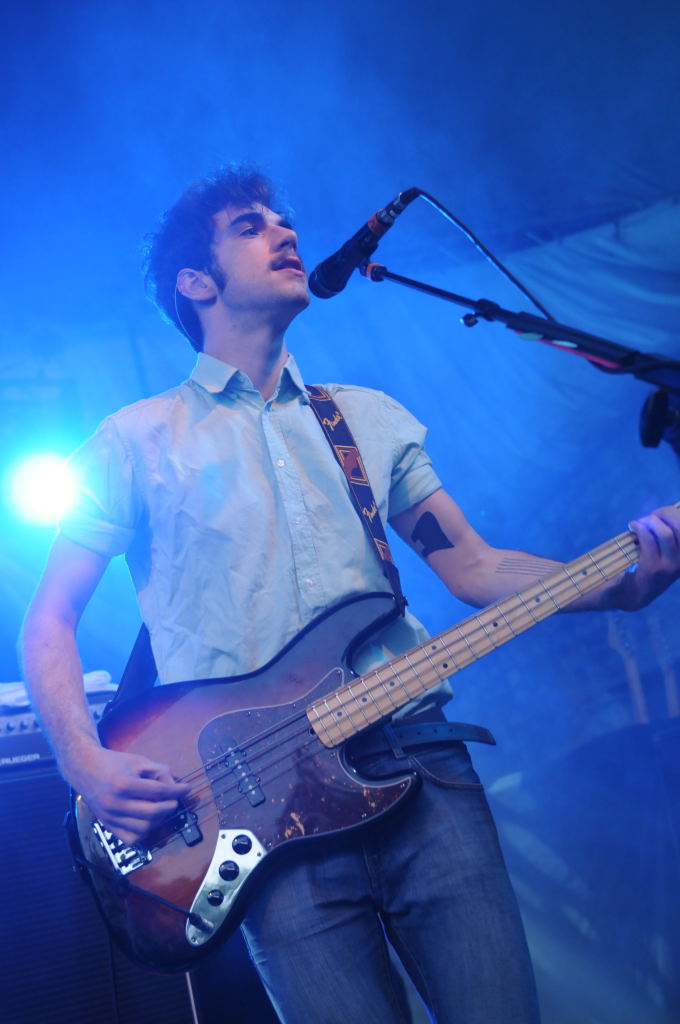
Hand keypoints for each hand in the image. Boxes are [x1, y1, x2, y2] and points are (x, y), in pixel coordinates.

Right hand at [67, 744, 189, 845]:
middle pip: (153, 813)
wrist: (84, 768)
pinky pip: (131, 838)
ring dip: (158, 820)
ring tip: (161, 808)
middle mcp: (115, 804)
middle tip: (174, 800)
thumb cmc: (112, 762)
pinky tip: (147, 820)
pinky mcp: (107, 825)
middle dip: (170, 806)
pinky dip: (144, 832)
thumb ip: (158, 771)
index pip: (158, 792)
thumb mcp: (137, 760)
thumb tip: (174, 786)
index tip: (187, 788)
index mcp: (123, 784)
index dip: (176, 790)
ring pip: (144, 828)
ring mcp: (110, 817)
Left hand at [616, 504, 679, 609]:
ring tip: (641, 522)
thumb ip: (670, 534)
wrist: (634, 594)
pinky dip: (640, 529)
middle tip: (651, 515)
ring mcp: (671, 566)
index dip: (676, 513)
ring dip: (651, 521)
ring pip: (665, 533)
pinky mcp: (654, 568)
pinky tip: (633, 526)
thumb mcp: (666, 551)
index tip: (664, 512)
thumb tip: (670, 509)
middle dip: (666, 514)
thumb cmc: (650, 566)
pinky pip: (648, 541)